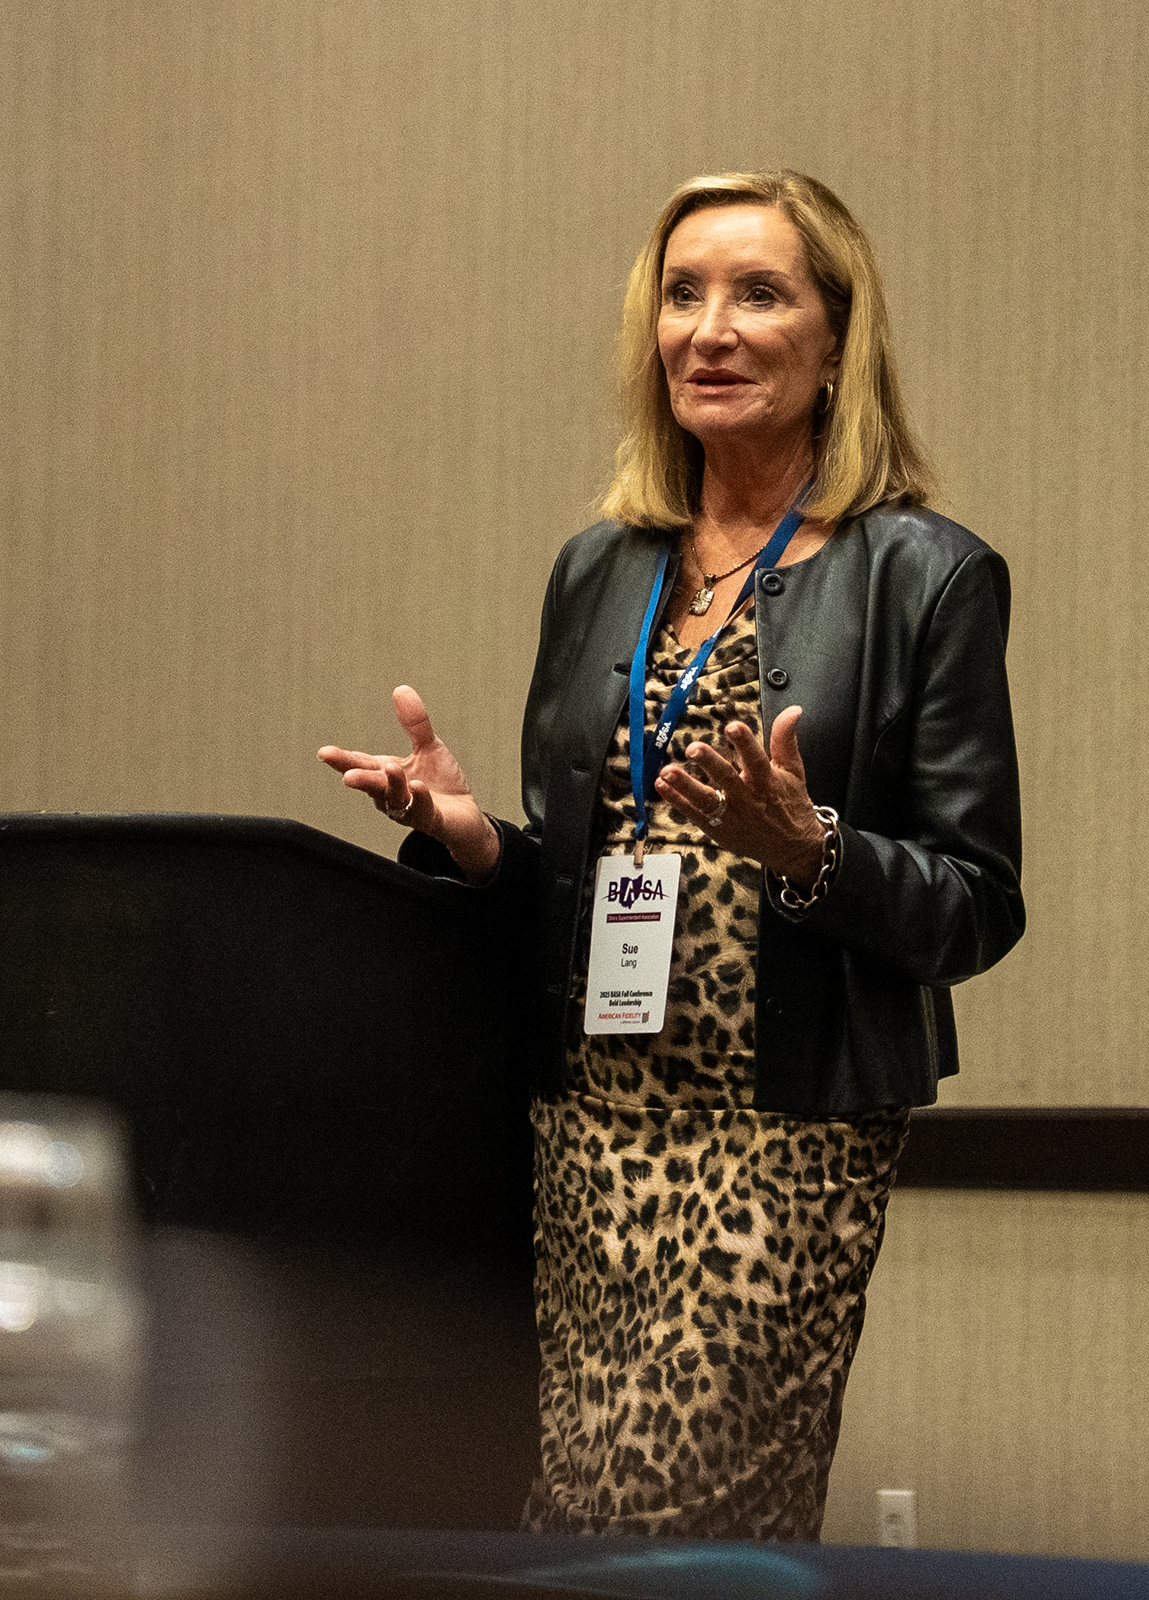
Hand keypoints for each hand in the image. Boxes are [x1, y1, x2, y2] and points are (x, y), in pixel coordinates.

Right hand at [318, 685, 499, 882]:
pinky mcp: (429, 819)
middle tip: (348, 777)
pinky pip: (420, 810)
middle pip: (371, 785)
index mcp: (386, 773)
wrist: (465, 815)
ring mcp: (408, 809)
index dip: (342, 760)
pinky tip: (418, 788)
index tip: (324, 752)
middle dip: (359, 779)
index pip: (361, 764)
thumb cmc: (441, 783)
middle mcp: (391, 793)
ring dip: (391, 785)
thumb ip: (414, 723)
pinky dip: (418, 799)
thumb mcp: (428, 746)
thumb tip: (401, 690)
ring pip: (394, 799)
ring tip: (391, 769)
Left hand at [654, 705, 824, 885]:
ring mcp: (732, 817)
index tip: (733, 727)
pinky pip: (694, 815)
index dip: (745, 743)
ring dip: (686, 786)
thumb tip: (793, 711)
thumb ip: (785, 739)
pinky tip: (662, 786)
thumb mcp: (793, 770)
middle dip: (709, 763)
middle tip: (693, 748)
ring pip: (706, 801)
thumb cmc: (792, 805)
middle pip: (726, 779)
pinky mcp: (719, 829)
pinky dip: (677, 801)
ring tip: (667, 772)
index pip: (756, 759)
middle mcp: (748, 799)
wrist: (793, 848)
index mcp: (767, 781)